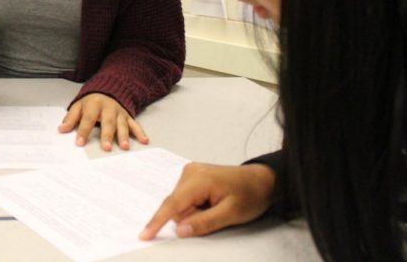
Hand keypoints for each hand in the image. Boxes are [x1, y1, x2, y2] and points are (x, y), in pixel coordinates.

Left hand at [58, 93, 148, 150]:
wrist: (108, 88)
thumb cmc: (91, 101)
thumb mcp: (79, 105)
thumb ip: (71, 118)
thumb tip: (61, 129)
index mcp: (94, 105)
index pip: (88, 119)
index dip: (83, 131)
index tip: (80, 143)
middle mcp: (108, 108)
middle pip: (107, 122)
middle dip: (107, 135)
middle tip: (106, 147)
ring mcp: (119, 112)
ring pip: (122, 124)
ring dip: (124, 136)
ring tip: (124, 147)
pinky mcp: (128, 116)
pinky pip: (134, 124)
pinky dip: (140, 133)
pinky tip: (144, 141)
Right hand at [139, 162, 274, 239]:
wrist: (262, 180)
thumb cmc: (250, 195)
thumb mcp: (231, 214)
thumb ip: (204, 222)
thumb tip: (180, 230)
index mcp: (199, 179)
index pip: (173, 204)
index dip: (158, 221)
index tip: (144, 235)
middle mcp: (189, 172)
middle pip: (176, 206)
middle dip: (191, 217)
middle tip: (216, 214)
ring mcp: (190, 172)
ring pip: (179, 204)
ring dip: (194, 213)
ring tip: (216, 207)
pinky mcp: (192, 176)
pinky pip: (184, 199)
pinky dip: (195, 207)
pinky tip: (211, 202)